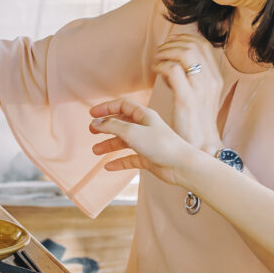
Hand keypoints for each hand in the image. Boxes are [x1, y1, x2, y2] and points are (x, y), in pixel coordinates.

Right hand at [88, 98, 203, 184]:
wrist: (181, 165)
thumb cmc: (161, 145)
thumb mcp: (132, 132)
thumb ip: (112, 126)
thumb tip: (96, 122)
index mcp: (144, 116)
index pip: (122, 105)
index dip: (106, 108)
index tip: (92, 114)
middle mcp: (145, 128)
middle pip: (121, 123)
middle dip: (105, 127)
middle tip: (92, 131)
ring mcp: (146, 143)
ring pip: (124, 142)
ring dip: (109, 145)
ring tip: (96, 151)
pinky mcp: (148, 158)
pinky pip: (130, 159)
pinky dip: (119, 162)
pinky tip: (108, 167)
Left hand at [151, 33, 224, 153]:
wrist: (200, 146)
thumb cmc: (195, 122)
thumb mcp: (199, 95)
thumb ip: (190, 77)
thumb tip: (174, 63)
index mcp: (216, 78)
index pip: (204, 44)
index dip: (185, 38)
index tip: (171, 44)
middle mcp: (211, 80)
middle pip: (194, 45)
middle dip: (173, 43)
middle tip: (161, 51)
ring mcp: (200, 89)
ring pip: (184, 53)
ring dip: (166, 52)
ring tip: (157, 60)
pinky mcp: (186, 98)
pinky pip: (172, 70)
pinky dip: (161, 66)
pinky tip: (155, 72)